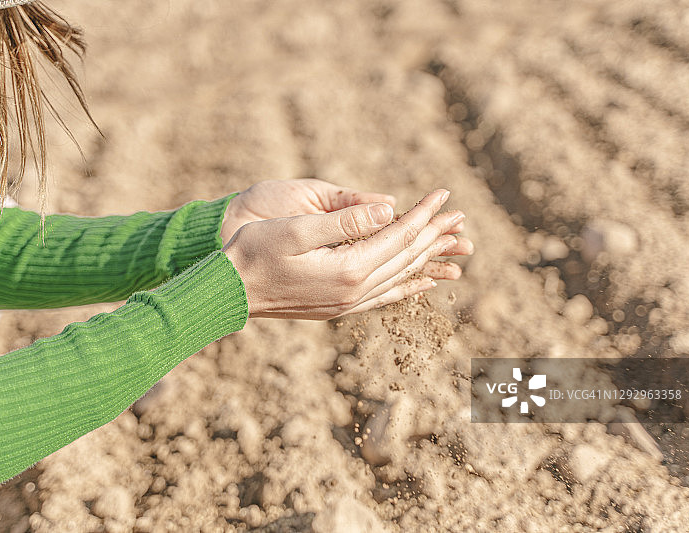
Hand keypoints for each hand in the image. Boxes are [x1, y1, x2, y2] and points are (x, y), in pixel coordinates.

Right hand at [223, 189, 472, 318]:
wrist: (230, 290)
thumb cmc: (255, 252)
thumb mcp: (298, 229)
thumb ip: (346, 221)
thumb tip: (389, 209)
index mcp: (348, 269)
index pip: (398, 236)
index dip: (423, 214)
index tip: (444, 194)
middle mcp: (354, 291)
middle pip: (405, 258)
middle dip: (433, 234)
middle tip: (458, 215)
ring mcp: (347, 302)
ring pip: (400, 277)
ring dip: (426, 258)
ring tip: (452, 245)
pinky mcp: (338, 306)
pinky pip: (384, 296)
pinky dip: (407, 286)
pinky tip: (421, 283)